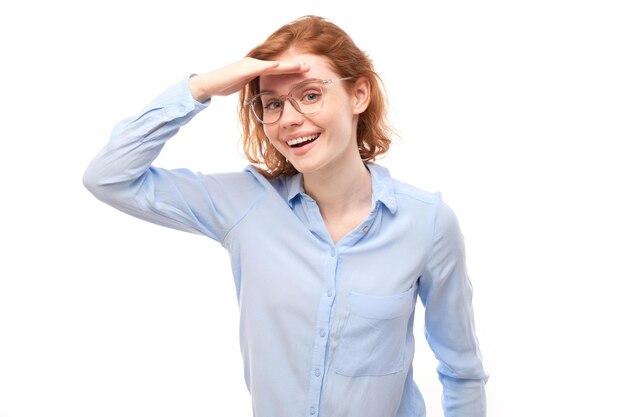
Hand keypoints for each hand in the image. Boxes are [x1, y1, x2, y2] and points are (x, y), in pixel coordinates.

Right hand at [189, 58, 308, 101]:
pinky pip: (259, 67)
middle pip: (278, 66)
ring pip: (272, 65)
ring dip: (287, 65)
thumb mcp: (245, 86)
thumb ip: (255, 86)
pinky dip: (270, 67)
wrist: (209, 84)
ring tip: (301, 67)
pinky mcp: (243, 69)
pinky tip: (280, 66)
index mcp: (256, 69)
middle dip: (294, 67)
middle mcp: (254, 64)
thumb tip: (265, 94)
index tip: (305, 73)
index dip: (291, 71)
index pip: (277, 70)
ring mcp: (249, 65)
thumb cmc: (225, 85)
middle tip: (309, 68)